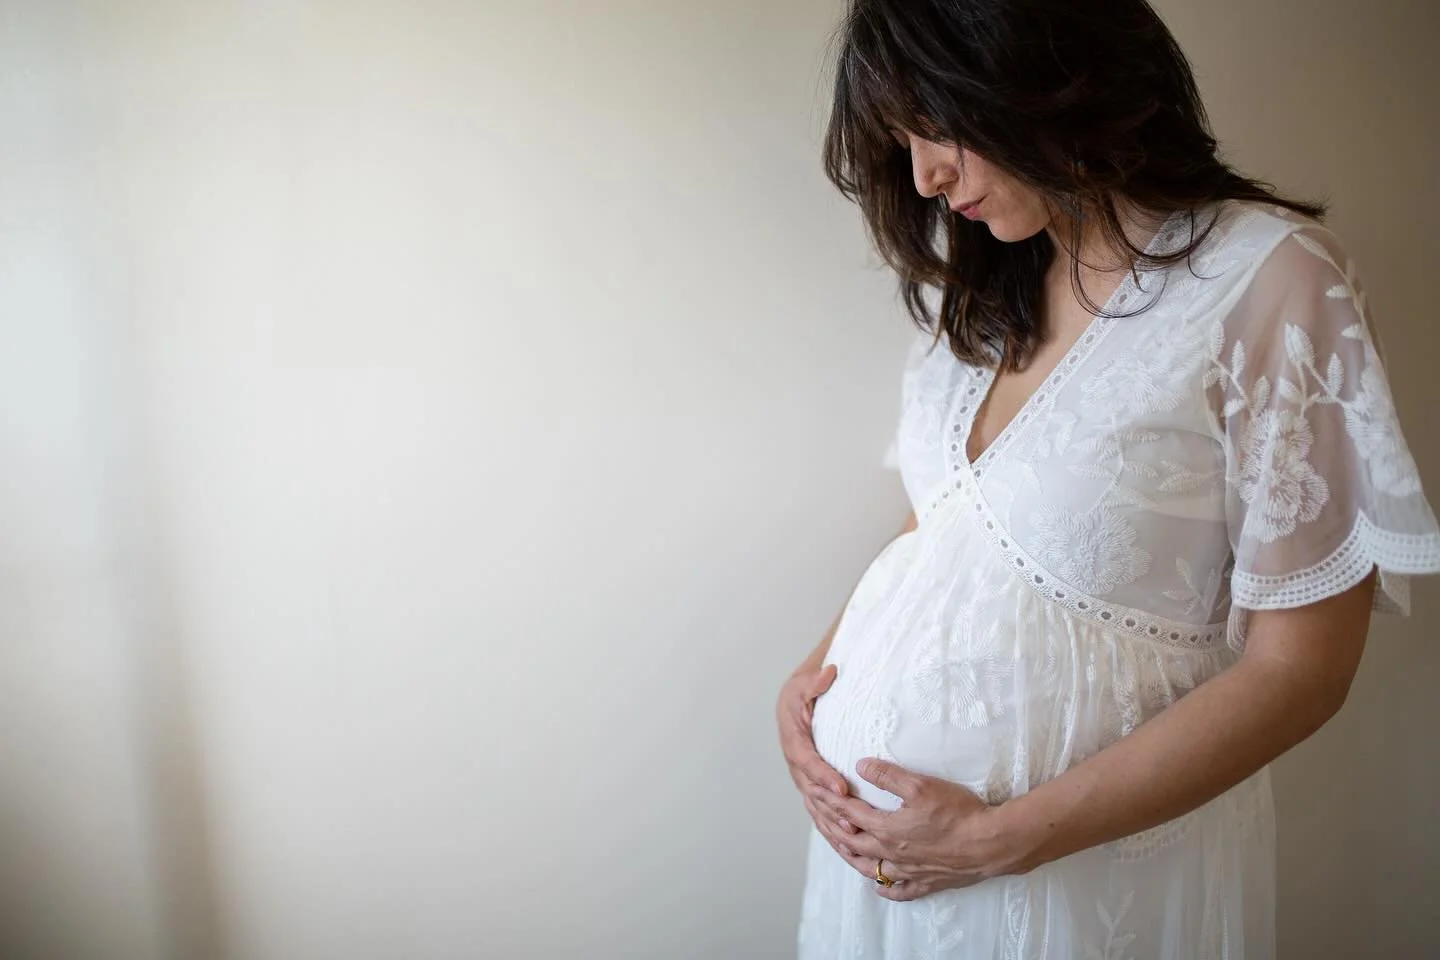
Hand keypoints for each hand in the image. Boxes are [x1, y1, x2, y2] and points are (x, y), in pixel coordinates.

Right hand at [777, 662, 850, 833]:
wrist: (795, 698)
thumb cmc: (804, 690)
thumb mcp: (807, 681)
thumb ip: (817, 681)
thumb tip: (829, 673)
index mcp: (793, 738)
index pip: (807, 760)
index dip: (822, 774)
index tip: (841, 786)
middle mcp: (795, 762)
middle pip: (811, 790)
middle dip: (831, 808)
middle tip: (853, 822)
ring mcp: (801, 776)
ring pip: (814, 804)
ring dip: (832, 822)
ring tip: (853, 837)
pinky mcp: (810, 784)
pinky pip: (818, 809)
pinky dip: (831, 826)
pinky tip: (847, 843)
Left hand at [806, 757, 1018, 901]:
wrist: (990, 843)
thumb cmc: (958, 813)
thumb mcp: (920, 785)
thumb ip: (887, 775)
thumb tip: (860, 765)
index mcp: (887, 829)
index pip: (848, 813)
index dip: (828, 799)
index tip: (813, 789)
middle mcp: (892, 853)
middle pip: (851, 842)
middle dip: (830, 826)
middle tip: (816, 815)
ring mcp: (908, 871)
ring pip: (869, 868)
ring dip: (850, 856)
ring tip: (841, 847)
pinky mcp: (927, 882)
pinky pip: (899, 891)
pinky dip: (885, 888)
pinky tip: (880, 887)